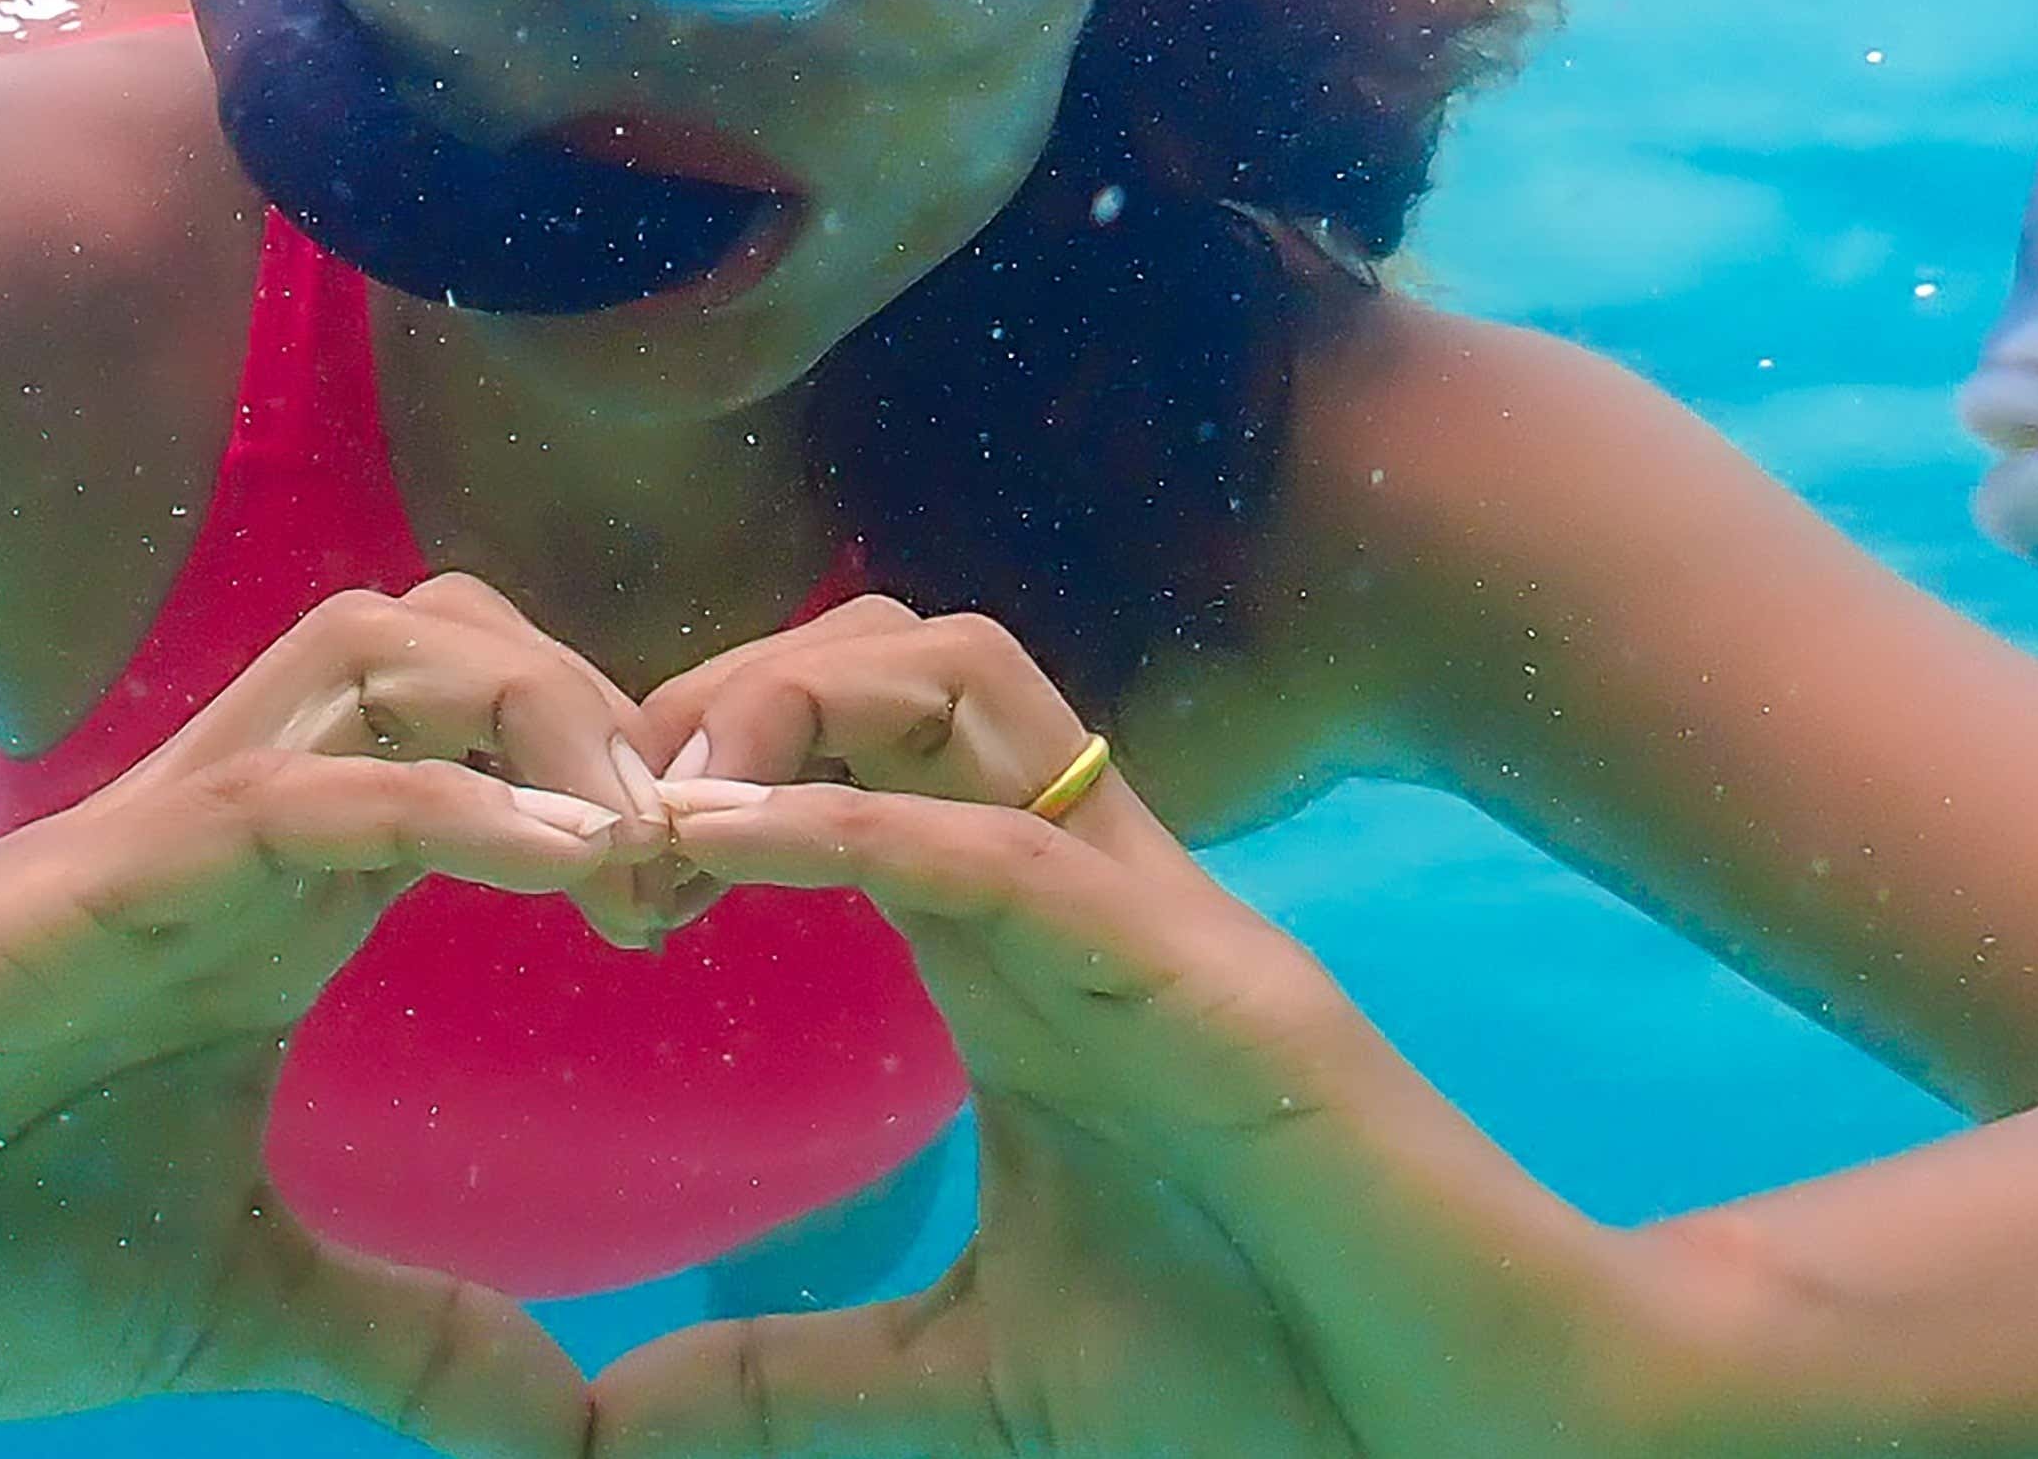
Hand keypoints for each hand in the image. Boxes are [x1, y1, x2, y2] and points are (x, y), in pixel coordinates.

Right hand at [0, 575, 671, 1457]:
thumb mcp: (246, 1311)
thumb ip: (407, 1344)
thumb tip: (562, 1433)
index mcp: (278, 905)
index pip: (472, 728)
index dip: (614, 766)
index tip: (718, 887)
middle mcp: (224, 836)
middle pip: (442, 628)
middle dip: (598, 698)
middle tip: (693, 856)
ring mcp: (145, 849)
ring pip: (371, 650)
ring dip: (538, 712)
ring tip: (640, 843)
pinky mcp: (67, 900)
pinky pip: (276, 793)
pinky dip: (435, 798)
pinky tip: (558, 855)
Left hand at [597, 602, 1654, 1458]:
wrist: (1456, 1437)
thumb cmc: (1264, 1389)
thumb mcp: (961, 1381)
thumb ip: (788, 1382)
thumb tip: (603, 1428)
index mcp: (1014, 960)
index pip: (853, 750)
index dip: (702, 762)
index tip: (581, 866)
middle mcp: (1074, 899)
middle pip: (891, 657)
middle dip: (725, 687)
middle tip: (598, 812)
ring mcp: (1148, 924)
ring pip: (963, 674)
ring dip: (790, 701)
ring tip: (666, 805)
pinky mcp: (1215, 989)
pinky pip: (1020, 845)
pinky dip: (865, 821)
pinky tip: (742, 845)